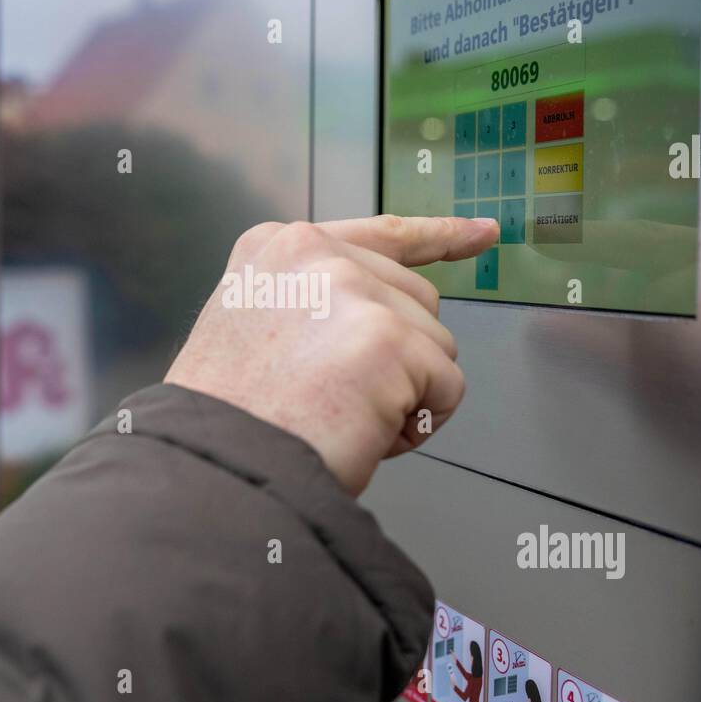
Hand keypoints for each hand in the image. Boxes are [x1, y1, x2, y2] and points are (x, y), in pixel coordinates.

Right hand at [165, 215, 498, 494]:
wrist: (218, 467)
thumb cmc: (233, 419)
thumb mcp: (252, 325)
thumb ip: (311, 298)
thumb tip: (389, 306)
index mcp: (279, 248)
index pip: (383, 235)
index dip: (440, 238)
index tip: (481, 234)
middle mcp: (315, 254)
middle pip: (419, 300)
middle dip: (400, 358)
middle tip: (334, 399)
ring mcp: (351, 291)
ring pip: (437, 345)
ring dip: (407, 394)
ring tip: (339, 417)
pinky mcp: (386, 338)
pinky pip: (447, 387)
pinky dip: (419, 425)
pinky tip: (364, 432)